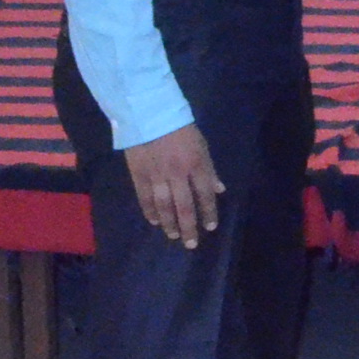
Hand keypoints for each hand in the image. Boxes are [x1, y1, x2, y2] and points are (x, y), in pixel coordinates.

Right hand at [121, 124, 223, 246]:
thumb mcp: (201, 145)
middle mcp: (177, 174)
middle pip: (184, 206)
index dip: (209, 212)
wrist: (149, 114)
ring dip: (170, 223)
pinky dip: (150, 211)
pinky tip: (155, 221)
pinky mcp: (139, 174)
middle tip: (191, 244)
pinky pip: (145, 198)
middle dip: (189, 227)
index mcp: (196, 164)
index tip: (211, 226)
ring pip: (164, 206)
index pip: (205, 194)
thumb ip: (209, 170)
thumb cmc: (180, 128)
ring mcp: (157, 176)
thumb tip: (219, 190)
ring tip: (173, 236)